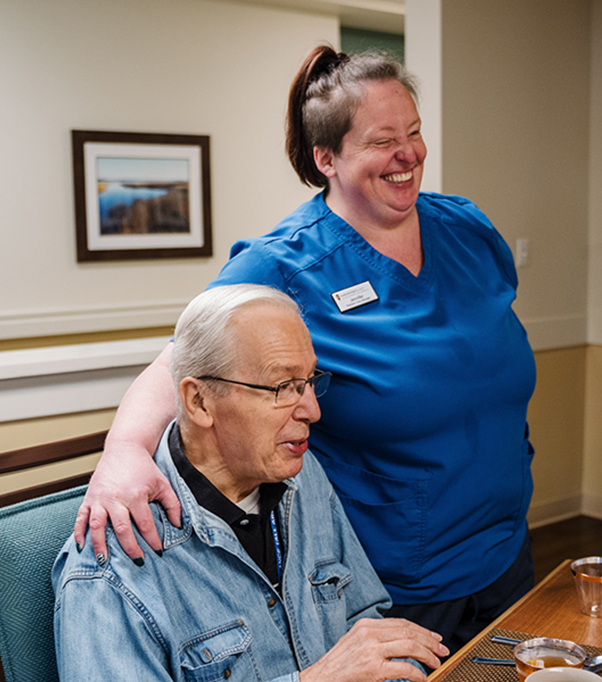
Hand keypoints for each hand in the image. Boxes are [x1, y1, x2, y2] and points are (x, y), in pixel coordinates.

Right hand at [74, 441, 180, 561]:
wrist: (124, 448)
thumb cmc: (144, 468)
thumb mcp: (163, 483)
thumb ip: (173, 504)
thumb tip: (178, 526)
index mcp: (135, 495)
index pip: (145, 524)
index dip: (152, 540)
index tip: (158, 552)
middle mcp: (116, 498)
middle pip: (121, 529)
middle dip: (130, 548)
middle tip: (137, 562)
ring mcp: (100, 498)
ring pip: (97, 526)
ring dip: (99, 546)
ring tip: (104, 562)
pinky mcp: (89, 497)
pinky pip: (80, 518)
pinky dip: (79, 533)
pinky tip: (82, 547)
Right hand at [299, 618, 448, 681]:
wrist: (321, 678)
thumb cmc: (339, 665)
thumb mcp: (356, 641)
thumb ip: (376, 637)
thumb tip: (402, 640)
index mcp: (366, 625)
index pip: (402, 623)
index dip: (422, 630)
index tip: (434, 638)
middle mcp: (369, 633)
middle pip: (409, 632)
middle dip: (430, 641)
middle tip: (442, 650)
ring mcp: (371, 650)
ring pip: (410, 647)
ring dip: (428, 656)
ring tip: (436, 664)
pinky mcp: (373, 669)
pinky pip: (404, 669)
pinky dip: (418, 674)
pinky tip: (423, 678)